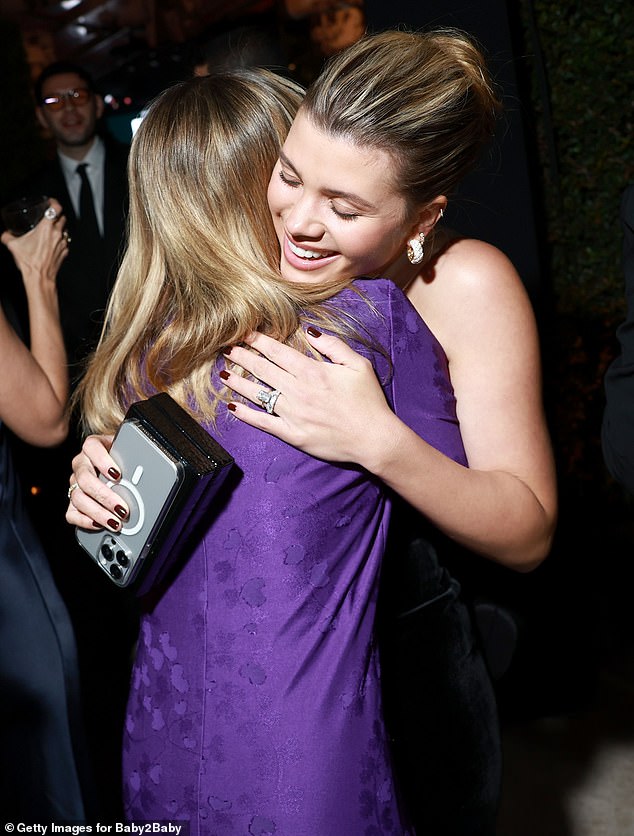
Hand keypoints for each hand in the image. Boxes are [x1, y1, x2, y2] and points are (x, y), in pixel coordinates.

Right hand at [2, 198, 68, 287]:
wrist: (39, 278)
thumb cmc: (29, 262)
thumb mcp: (14, 246)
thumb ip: (7, 237)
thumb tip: (5, 235)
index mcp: (46, 228)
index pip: (57, 208)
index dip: (55, 203)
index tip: (51, 202)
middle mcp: (57, 234)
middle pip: (62, 218)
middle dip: (57, 216)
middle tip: (50, 216)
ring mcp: (62, 244)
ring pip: (65, 230)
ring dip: (60, 228)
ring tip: (51, 230)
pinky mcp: (65, 252)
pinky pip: (65, 242)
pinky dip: (61, 240)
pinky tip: (53, 243)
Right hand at [66, 434, 127, 531]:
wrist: (113, 463)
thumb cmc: (122, 456)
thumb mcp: (128, 450)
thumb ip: (133, 455)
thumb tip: (148, 466)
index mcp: (93, 446)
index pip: (92, 448)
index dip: (103, 461)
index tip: (117, 475)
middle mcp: (81, 463)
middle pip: (85, 479)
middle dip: (105, 496)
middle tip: (122, 508)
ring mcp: (75, 482)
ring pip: (78, 498)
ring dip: (98, 512)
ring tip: (115, 522)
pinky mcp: (73, 500)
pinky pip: (71, 513)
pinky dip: (84, 521)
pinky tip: (99, 524)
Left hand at [220, 329, 394, 464]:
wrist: (374, 439)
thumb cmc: (369, 401)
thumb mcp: (358, 365)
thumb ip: (333, 346)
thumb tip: (310, 332)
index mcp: (312, 371)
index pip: (277, 352)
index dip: (258, 342)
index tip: (244, 334)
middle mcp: (297, 391)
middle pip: (262, 369)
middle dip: (242, 357)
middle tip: (227, 349)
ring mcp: (292, 414)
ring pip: (257, 393)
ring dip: (238, 382)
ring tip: (224, 373)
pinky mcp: (292, 434)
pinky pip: (263, 422)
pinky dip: (246, 414)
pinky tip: (232, 406)